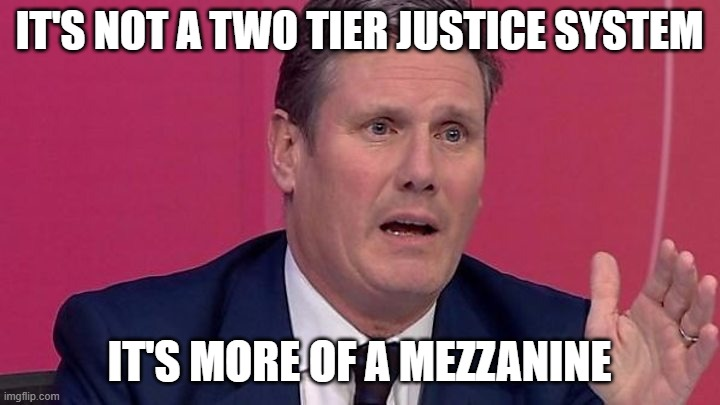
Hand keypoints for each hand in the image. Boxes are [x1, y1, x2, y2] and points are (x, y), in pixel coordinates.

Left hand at [585, 239, 717, 404]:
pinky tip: (710, 330)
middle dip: (684, 278)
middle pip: (680, 297)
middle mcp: (667, 324)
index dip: (665, 265)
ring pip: (695, 321)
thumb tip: (602, 254)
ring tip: (708, 281)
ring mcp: (678, 347)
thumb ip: (604, 292)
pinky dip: (706, 345)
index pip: (659, 283)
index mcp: (647, 310)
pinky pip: (698, 358)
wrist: (616, 402)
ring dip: (703, 302)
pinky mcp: (684, 372)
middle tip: (687, 258)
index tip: (670, 245)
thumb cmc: (610, 365)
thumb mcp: (599, 325)